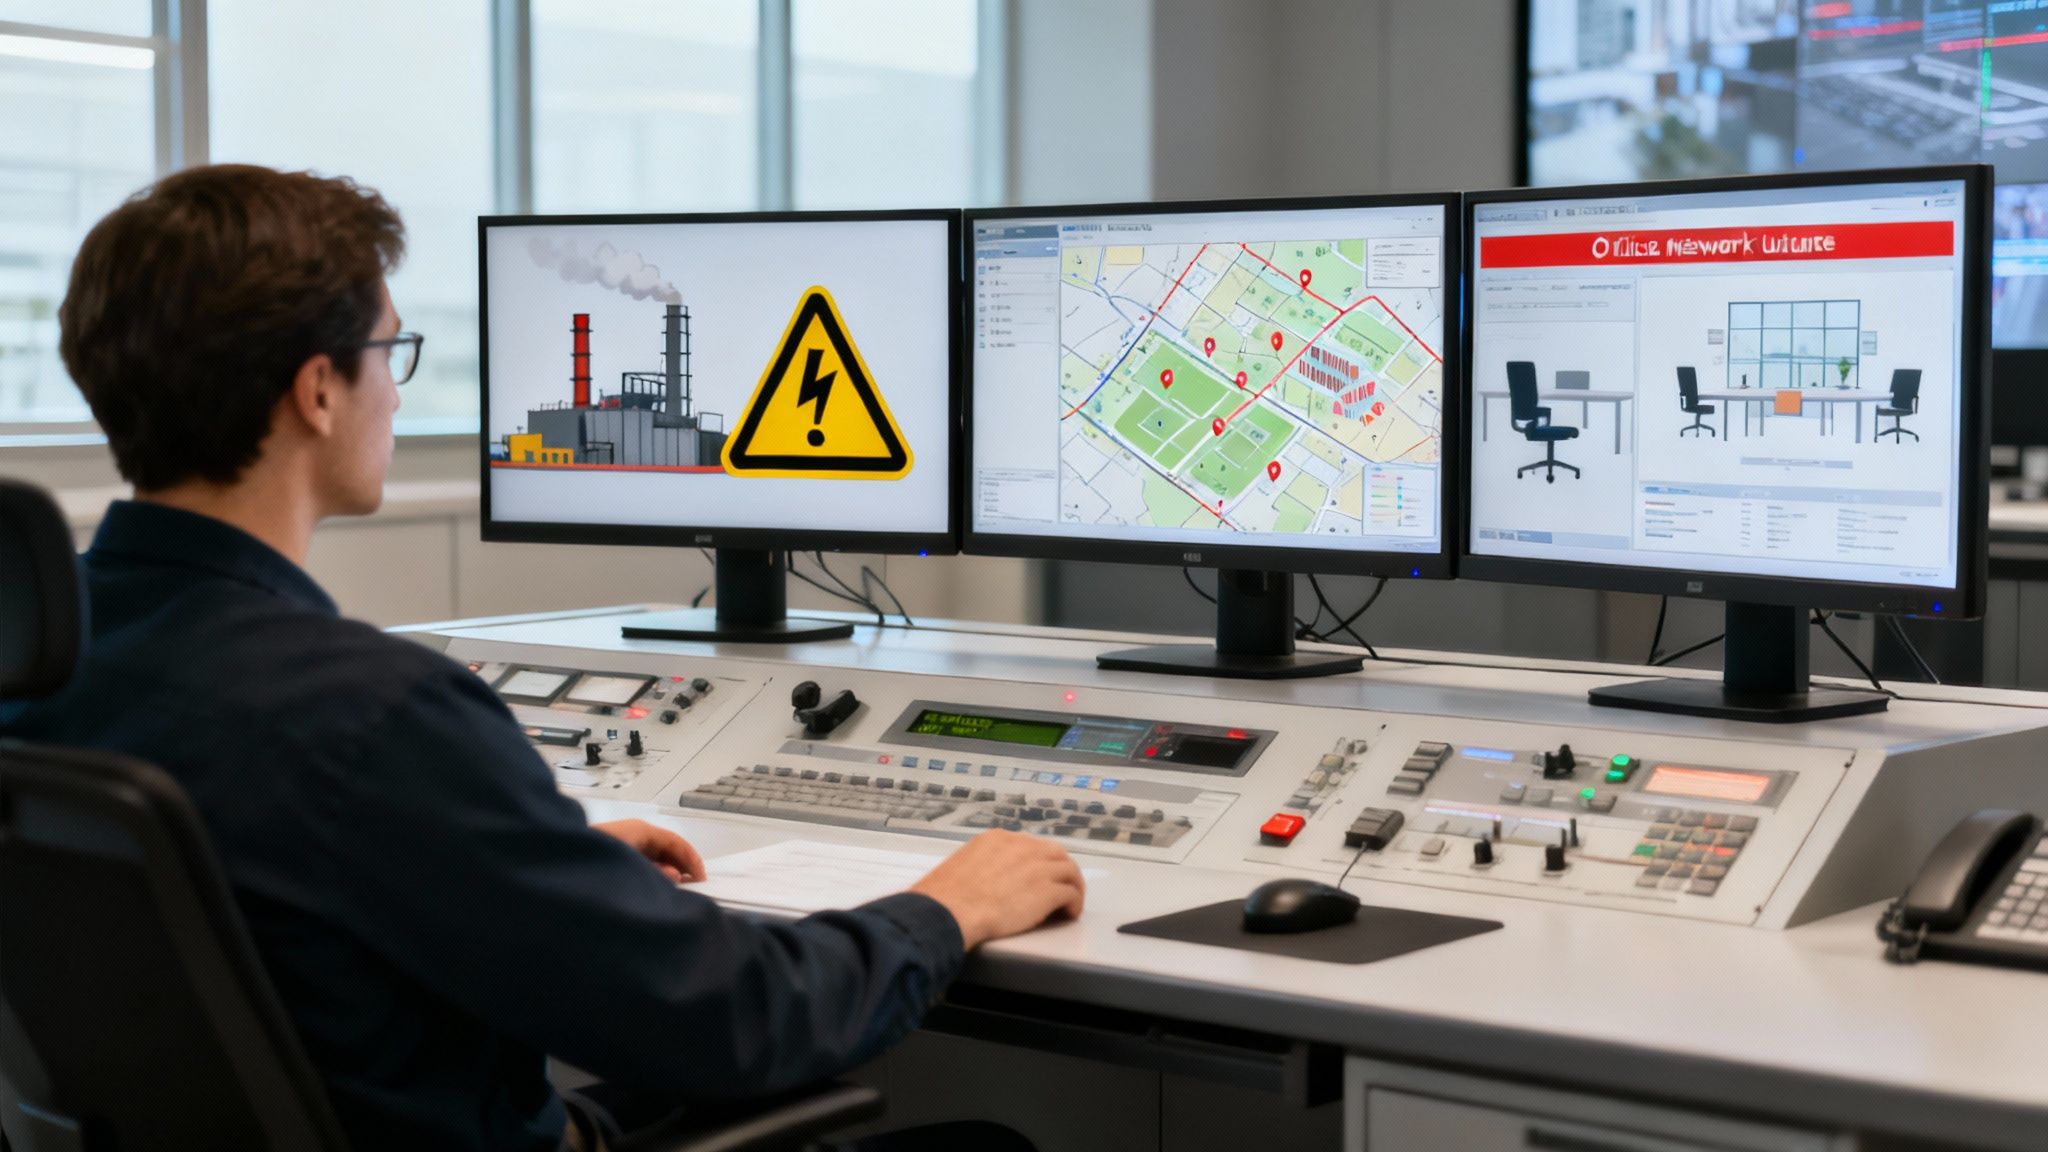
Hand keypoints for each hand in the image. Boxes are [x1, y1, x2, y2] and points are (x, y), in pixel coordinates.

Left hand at [596, 819, 705, 883]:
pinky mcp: (609, 854)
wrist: (558, 869)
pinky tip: (650, 889)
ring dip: (664, 873)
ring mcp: (620, 842)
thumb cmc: (599, 866)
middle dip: (679, 867)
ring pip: (651, 856)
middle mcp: (632, 833)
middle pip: (664, 847)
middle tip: (689, 889)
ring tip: (671, 893)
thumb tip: (675, 877)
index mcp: (641, 831)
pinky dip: (649, 874)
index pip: (676, 842)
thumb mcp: (637, 870)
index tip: (702, 881)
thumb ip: (660, 874)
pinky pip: (638, 862)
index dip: (692, 861)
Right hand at [910, 830, 1084, 949]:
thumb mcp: (962, 865)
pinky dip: (1074, 903)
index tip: (1039, 876)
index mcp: (998, 839)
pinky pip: (1071, 893)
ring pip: (1069, 870)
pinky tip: (1070, 914)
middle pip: (1054, 853)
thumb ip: (981, 865)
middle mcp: (1021, 846)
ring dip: (1072, 886)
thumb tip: (985, 880)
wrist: (950, 911)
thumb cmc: (945, 897)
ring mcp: (1037, 867)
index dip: (1037, 863)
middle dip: (1060, 870)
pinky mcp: (1047, 890)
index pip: (1029, 845)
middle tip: (1061, 887)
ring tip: (1070, 902)